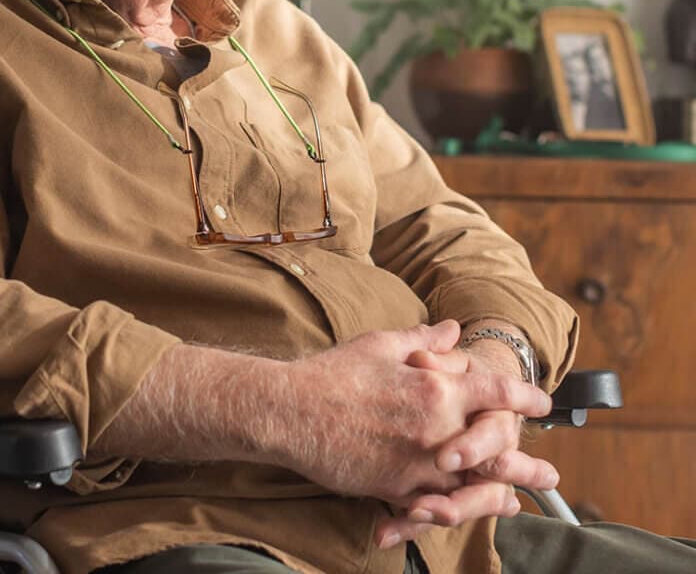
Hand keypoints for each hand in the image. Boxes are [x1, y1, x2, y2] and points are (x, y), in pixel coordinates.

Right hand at [276, 321, 550, 516]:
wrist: (292, 412)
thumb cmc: (334, 373)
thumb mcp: (380, 344)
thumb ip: (423, 340)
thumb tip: (451, 330)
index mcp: (435, 388)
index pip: (494, 391)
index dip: (522, 396)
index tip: (540, 401)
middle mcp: (435, 431)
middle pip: (495, 449)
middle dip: (525, 461)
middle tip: (550, 471)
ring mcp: (417, 464)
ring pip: (471, 486)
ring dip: (499, 493)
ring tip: (517, 501)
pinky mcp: (395, 489)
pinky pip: (435, 505)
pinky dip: (457, 510)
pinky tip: (466, 512)